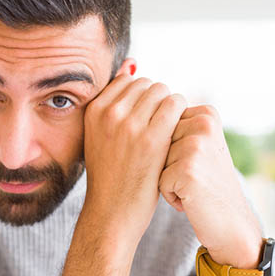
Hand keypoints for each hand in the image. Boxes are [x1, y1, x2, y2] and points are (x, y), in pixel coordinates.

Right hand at [82, 73, 186, 244]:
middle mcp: (109, 113)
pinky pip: (175, 104)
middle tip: (161, 124)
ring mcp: (130, 125)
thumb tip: (132, 63)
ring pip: (162, 90)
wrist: (112, 212)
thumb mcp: (100, 134)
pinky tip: (177, 132)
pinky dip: (181, 114)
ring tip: (168, 129)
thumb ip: (114, 99)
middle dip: (158, 99)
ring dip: (171, 106)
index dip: (143, 97)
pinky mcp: (152, 138)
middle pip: (147, 83)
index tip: (147, 118)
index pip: (128, 80)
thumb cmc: (110, 174)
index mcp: (94, 110)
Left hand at [158, 105, 262, 267]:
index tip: (195, 162)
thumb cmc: (207, 185)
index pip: (162, 124)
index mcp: (206, 113)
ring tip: (192, 187)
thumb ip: (177, 127)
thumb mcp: (198, 146)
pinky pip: (159, 180)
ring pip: (155, 160)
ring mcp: (197, 145)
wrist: (232, 222)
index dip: (170, 150)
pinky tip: (190, 198)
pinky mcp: (189, 169)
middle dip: (167, 164)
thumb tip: (139, 112)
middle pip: (157, 141)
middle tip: (194, 177)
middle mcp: (204, 123)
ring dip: (167, 179)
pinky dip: (169, 194)